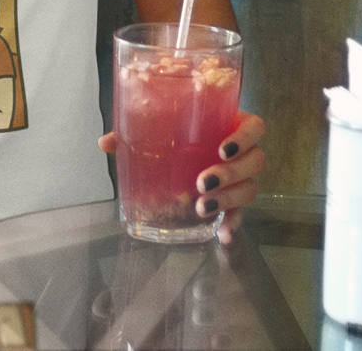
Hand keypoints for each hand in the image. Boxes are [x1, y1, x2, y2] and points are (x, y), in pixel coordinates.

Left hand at [99, 111, 265, 244]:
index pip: (255, 127)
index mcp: (229, 125)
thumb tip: (105, 142)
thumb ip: (134, 133)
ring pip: (250, 189)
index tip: (222, 149)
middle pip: (255, 162)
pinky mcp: (235, 202)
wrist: (182, 156)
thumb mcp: (159, 131)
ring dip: (229, 199)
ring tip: (202, 207)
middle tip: (201, 183)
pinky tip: (222, 235)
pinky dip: (232, 225)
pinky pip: (241, 214)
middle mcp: (242, 153)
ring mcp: (241, 179)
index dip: (245, 138)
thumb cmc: (177, 135)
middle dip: (231, 174)